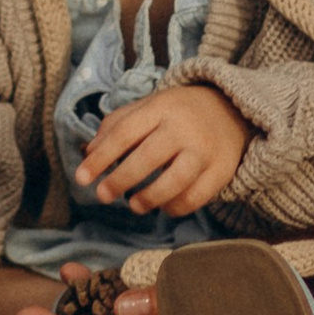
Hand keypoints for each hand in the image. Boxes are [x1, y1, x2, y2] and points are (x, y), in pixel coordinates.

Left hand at [76, 82, 253, 217]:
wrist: (233, 110)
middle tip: (102, 195)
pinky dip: (175, 207)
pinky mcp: (222, 171)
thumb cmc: (179, 112)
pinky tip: (163, 206)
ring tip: (134, 205)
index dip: (100, 158)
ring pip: (175, 181)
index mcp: (161, 107)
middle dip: (120, 180)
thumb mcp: (149, 107)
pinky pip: (196, 197)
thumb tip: (88, 153)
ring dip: (149, 198)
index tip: (81, 178)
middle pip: (147, 158)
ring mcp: (205, 150)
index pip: (124, 133)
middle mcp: (184, 128)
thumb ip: (117, 126)